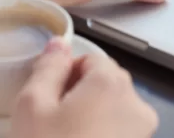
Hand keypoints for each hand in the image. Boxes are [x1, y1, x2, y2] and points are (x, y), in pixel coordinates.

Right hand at [12, 38, 157, 137]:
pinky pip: (118, 134)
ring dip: (90, 119)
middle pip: (104, 83)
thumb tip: (58, 46)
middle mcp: (136, 104)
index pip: (90, 58)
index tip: (48, 96)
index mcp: (111, 83)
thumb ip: (47, 67)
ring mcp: (141, 134)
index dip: (65, 74)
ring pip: (112, 111)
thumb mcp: (32, 106)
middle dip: (78, 96)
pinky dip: (100, 137)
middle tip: (51, 122)